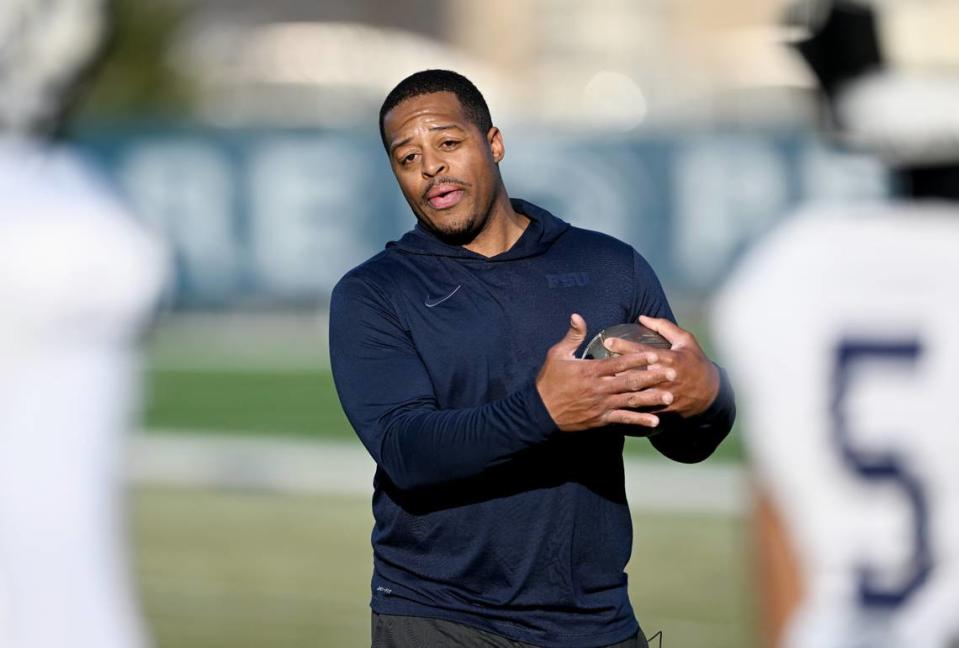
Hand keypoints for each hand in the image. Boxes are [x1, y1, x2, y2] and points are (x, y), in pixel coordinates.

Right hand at [536, 314, 675, 431]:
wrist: (540, 412)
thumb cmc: (549, 381)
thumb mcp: (557, 354)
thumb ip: (572, 336)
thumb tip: (578, 315)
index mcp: (591, 371)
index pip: (619, 363)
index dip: (638, 358)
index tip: (655, 354)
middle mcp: (600, 388)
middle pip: (631, 381)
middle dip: (653, 377)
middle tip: (672, 373)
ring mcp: (602, 405)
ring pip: (631, 401)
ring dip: (652, 399)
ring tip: (670, 397)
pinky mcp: (601, 419)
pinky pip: (623, 420)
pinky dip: (639, 421)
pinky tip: (655, 421)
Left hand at [603, 315, 719, 417]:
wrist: (711, 394)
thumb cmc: (696, 362)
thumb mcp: (685, 341)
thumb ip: (664, 327)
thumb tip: (642, 317)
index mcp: (669, 359)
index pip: (643, 352)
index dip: (624, 346)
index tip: (607, 341)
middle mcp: (664, 378)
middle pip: (635, 373)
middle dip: (615, 370)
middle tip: (597, 365)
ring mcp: (662, 397)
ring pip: (635, 394)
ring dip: (618, 390)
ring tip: (601, 385)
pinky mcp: (662, 411)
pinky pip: (641, 411)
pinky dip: (627, 408)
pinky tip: (611, 406)